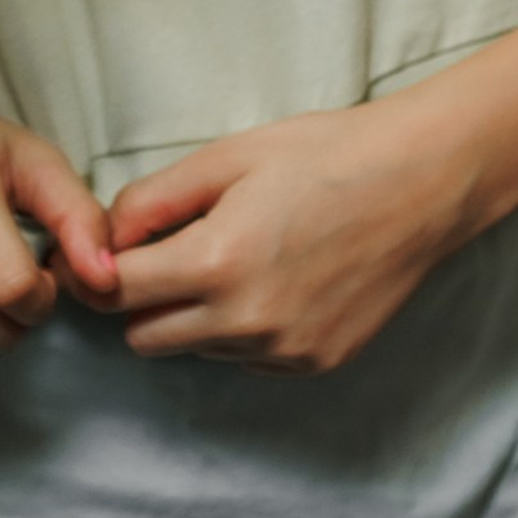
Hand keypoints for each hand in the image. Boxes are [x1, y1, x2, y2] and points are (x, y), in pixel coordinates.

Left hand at [101, 95, 481, 373]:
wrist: (420, 181)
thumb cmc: (322, 154)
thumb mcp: (227, 157)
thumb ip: (154, 199)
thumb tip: (105, 236)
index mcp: (217, 262)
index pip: (118, 292)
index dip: (97, 270)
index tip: (97, 252)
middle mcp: (248, 321)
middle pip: (145, 337)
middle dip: (139, 299)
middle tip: (160, 251)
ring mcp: (285, 350)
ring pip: (196, 350)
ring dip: (191, 315)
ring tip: (228, 255)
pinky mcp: (315, 363)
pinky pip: (246, 359)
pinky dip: (238, 329)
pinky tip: (270, 277)